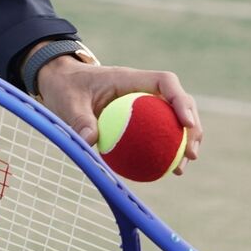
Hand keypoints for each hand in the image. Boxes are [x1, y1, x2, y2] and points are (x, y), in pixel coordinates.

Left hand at [34, 58, 202, 170]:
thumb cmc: (65, 87)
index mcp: (128, 78)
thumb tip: (89, 141)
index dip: (180, 100)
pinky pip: (156, 131)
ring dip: (183, 141)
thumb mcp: (67, 101)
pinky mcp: (138, 116)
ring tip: (180, 169)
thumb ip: (79, 119)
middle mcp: (141, 88)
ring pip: (172, 119)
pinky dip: (164, 149)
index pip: (164, 82)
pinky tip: (165, 171)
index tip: (186, 124)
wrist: (59, 81)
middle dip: (191, 126)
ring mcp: (142, 102)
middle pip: (177, 102)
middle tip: (190, 154)